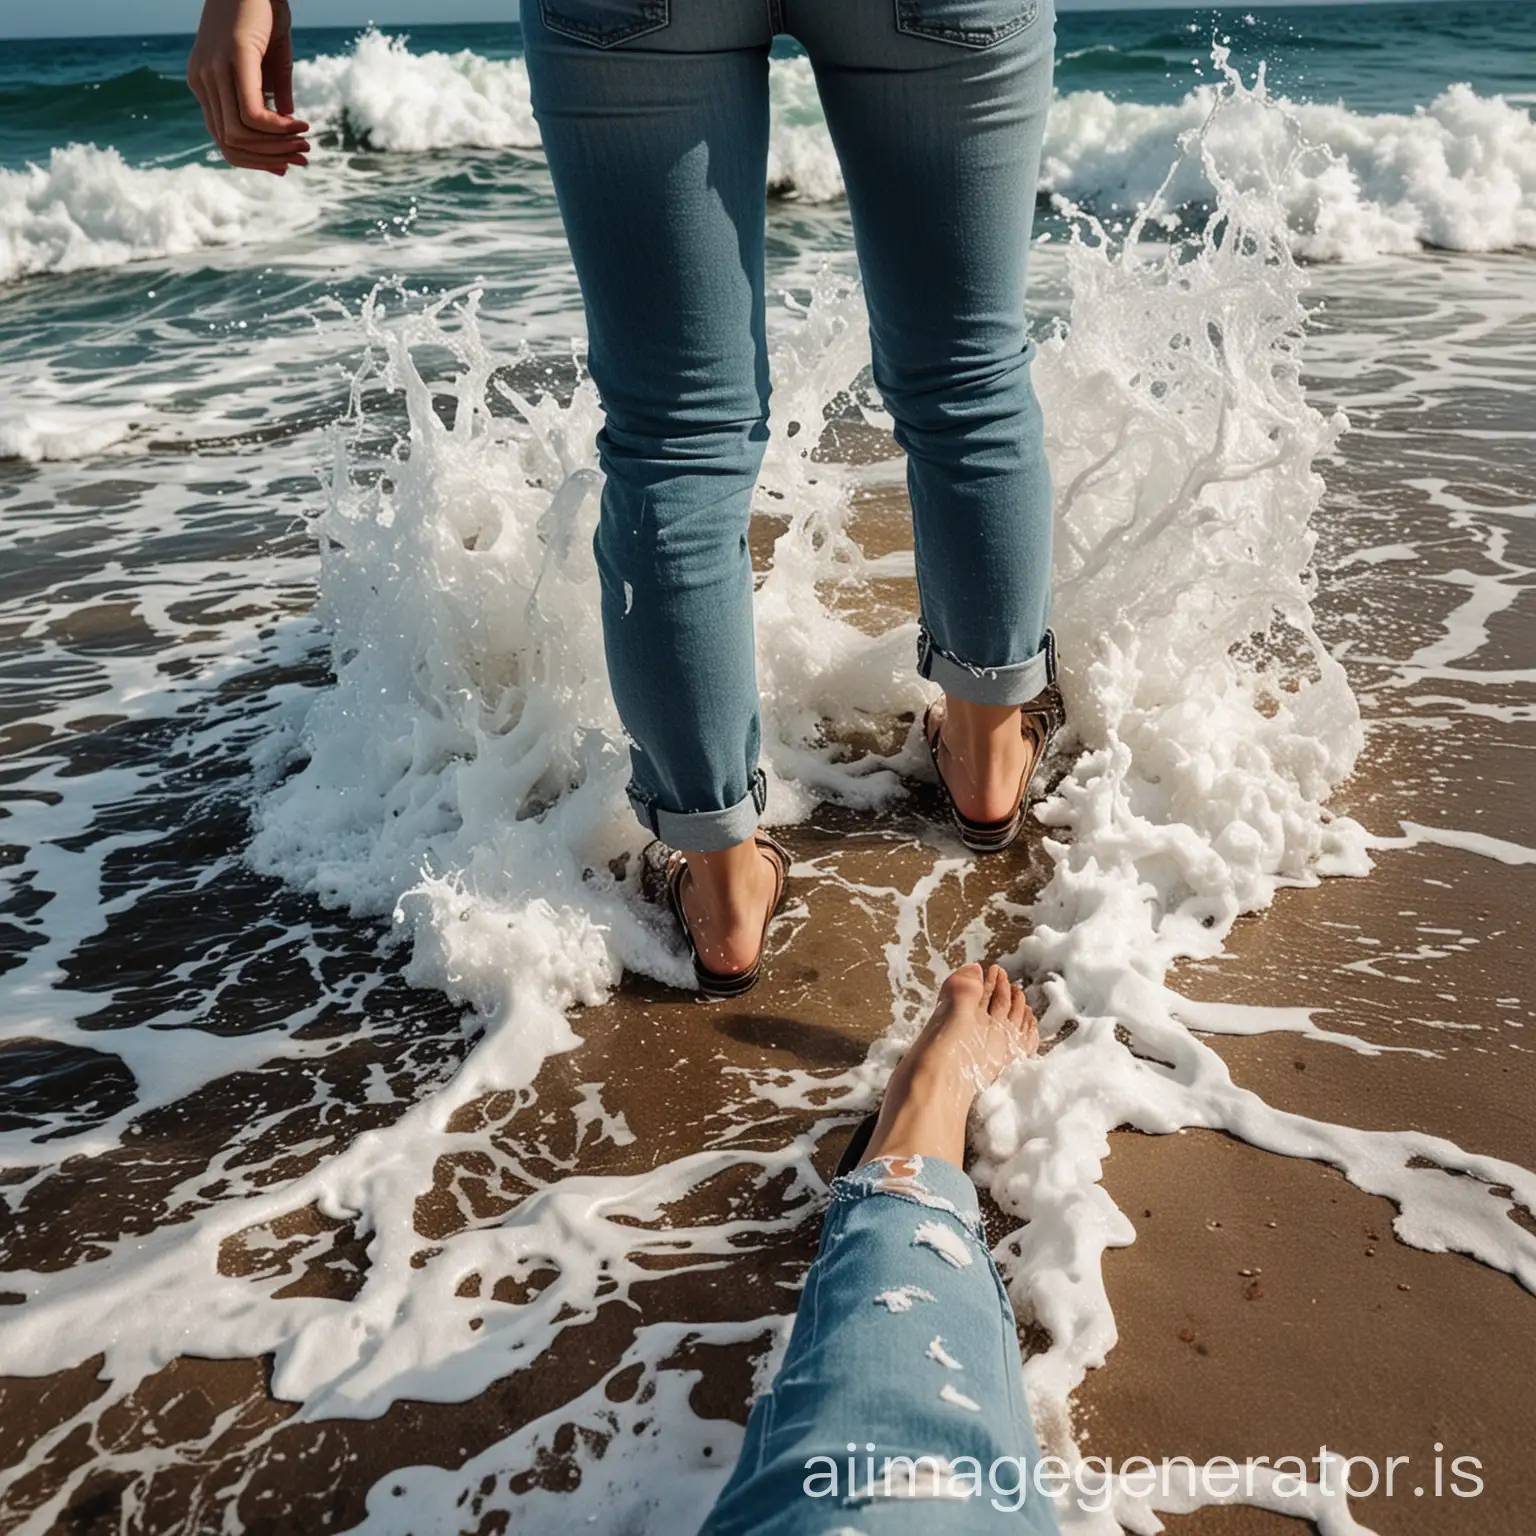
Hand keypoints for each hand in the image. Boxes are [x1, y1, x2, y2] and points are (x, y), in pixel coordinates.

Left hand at [187, 0, 309, 174]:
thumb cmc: (263, 11)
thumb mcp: (270, 61)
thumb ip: (274, 94)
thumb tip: (287, 126)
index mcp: (205, 83)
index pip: (224, 140)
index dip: (257, 160)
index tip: (288, 164)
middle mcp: (202, 80)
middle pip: (229, 144)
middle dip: (269, 159)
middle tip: (302, 158)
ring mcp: (212, 70)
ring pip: (239, 134)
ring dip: (276, 146)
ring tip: (304, 143)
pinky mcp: (232, 59)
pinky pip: (250, 114)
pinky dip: (278, 128)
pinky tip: (299, 125)